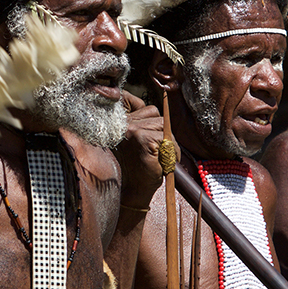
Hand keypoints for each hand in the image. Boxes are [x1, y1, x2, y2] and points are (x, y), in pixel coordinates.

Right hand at [113, 91, 163, 207]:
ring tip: (157, 155)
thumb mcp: (136, 136)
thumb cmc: (136, 165)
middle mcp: (121, 122)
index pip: (135, 101)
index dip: (146, 115)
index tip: (147, 133)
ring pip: (162, 124)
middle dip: (159, 131)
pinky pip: (166, 137)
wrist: (133, 189)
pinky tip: (160, 161)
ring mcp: (131, 129)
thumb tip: (161, 100)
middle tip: (154, 150)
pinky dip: (170, 151)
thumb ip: (140, 119)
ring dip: (166, 141)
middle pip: (153, 112)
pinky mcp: (142, 139)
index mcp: (117, 119)